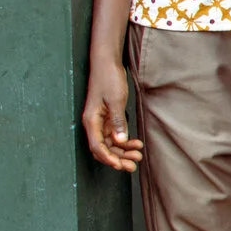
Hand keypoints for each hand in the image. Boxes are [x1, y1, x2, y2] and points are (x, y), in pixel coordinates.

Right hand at [83, 54, 141, 171]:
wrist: (107, 64)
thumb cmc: (109, 79)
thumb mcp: (116, 101)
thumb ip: (118, 121)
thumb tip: (120, 141)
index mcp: (91, 121)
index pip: (97, 147)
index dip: (109, 159)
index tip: (121, 166)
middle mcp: (93, 124)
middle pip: (103, 149)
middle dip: (117, 159)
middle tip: (134, 165)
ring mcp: (100, 122)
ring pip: (110, 144)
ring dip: (122, 152)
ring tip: (138, 156)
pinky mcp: (107, 118)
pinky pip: (114, 136)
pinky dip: (124, 142)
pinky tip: (136, 144)